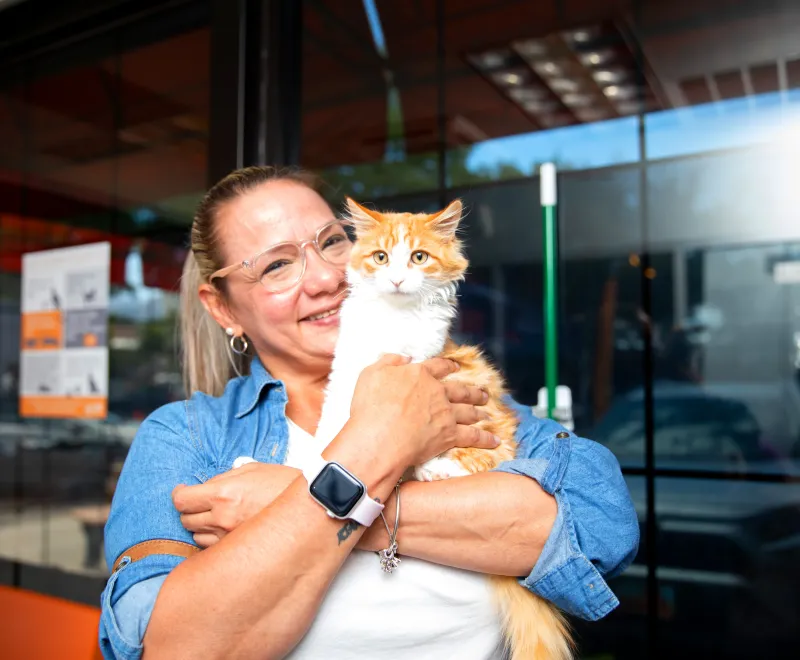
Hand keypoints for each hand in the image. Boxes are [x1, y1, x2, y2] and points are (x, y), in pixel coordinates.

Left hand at [172, 463, 300, 546]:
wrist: (310, 504)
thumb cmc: (284, 483)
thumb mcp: (253, 469)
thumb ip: (226, 477)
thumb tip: (208, 485)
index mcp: (224, 494)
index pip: (182, 500)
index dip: (179, 495)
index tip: (182, 492)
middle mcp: (223, 519)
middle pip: (186, 520)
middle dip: (191, 510)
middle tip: (201, 504)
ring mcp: (230, 539)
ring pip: (197, 537)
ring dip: (202, 527)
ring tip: (218, 518)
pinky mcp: (239, 551)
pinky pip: (213, 549)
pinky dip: (215, 541)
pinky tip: (226, 531)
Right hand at [347, 354, 498, 468]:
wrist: (380, 436)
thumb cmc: (370, 406)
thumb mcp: (371, 374)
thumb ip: (388, 362)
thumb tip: (403, 357)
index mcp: (419, 374)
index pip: (437, 366)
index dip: (447, 366)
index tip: (455, 366)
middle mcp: (437, 392)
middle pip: (460, 389)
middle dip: (472, 390)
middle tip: (483, 393)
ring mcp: (446, 414)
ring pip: (468, 410)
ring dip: (480, 410)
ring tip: (488, 411)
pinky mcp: (450, 436)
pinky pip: (473, 436)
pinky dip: (485, 438)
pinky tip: (495, 441)